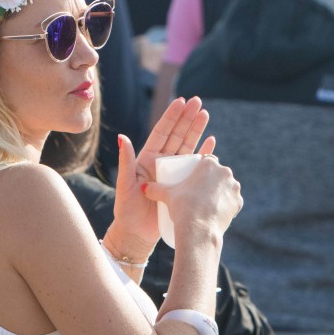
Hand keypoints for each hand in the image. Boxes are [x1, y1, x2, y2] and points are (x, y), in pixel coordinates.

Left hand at [108, 97, 214, 257]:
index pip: (162, 132)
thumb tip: (122, 137)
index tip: (180, 101)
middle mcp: (162, 162)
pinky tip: (211, 142)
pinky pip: (195, 166)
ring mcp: (174, 173)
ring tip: (206, 114)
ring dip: (197, 131)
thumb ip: (126, 161)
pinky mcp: (183, 185)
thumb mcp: (125, 183)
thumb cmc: (126, 209)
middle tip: (198, 101)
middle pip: (177, 135)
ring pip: (188, 147)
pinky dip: (204, 155)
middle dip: (187, 118)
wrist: (137, 233)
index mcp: (147, 158)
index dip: (171, 117)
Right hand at [142, 154, 242, 243]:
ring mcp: (234, 187)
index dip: (200, 168)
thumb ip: (155, 188)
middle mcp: (225, 172)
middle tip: (198, 191)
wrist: (199, 230)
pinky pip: (232, 200)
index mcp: (208, 164)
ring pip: (226, 185)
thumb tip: (144, 187)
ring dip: (219, 190)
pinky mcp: (238, 202)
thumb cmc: (182, 208)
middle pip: (217, 172)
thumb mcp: (167, 195)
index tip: (193, 178)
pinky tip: (216, 210)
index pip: (206, 159)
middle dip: (210, 179)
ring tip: (206, 202)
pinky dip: (225, 204)